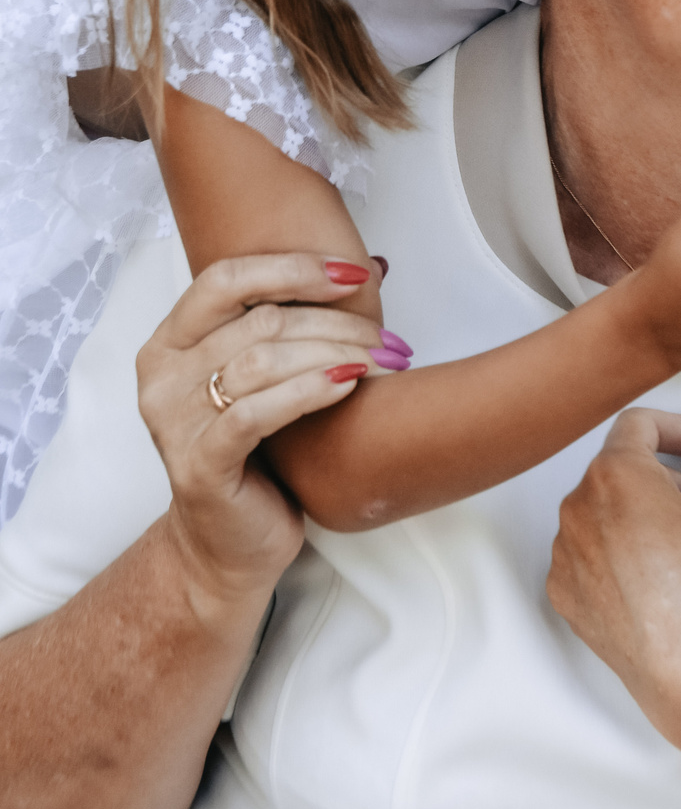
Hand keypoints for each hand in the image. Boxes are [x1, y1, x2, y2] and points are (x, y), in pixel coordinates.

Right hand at [136, 252, 396, 599]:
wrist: (233, 543)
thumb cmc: (261, 453)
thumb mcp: (271, 379)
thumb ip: (300, 324)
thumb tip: (373, 265)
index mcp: (170, 343)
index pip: (225, 279)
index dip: (293, 268)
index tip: (356, 274)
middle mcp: (161, 377)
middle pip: (259, 322)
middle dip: (336, 323)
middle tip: (390, 339)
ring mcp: (173, 422)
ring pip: (261, 361)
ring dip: (336, 353)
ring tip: (387, 362)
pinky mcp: (198, 464)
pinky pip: (254, 414)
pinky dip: (307, 392)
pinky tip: (349, 384)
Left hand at [545, 398, 680, 780]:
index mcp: (616, 475)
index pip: (641, 424)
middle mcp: (577, 509)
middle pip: (622, 468)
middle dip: (668, 477)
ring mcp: (566, 554)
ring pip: (603, 510)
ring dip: (642, 513)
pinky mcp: (564, 594)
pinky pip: (587, 552)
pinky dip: (619, 551)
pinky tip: (658, 577)